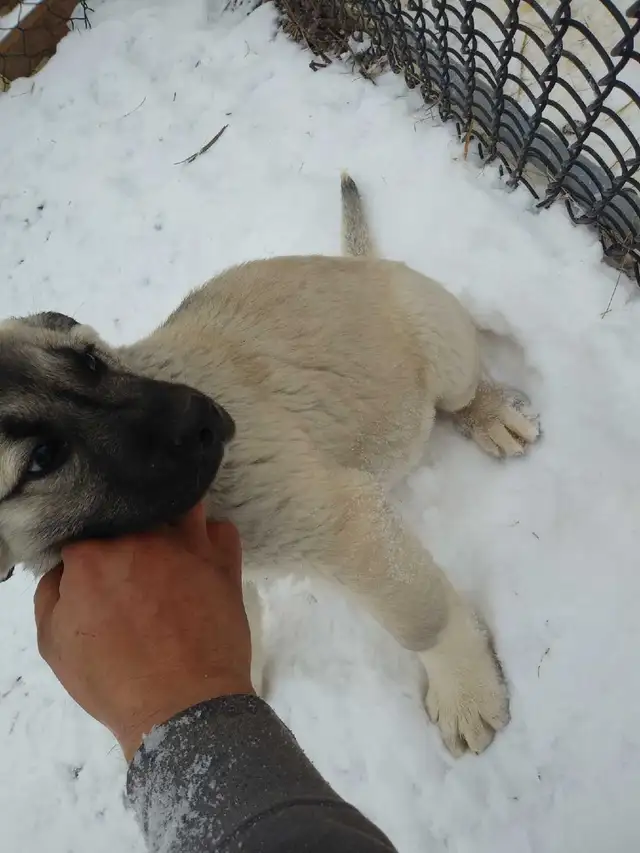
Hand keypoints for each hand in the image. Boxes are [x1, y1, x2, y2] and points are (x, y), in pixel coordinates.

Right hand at [34, 503, 253, 761]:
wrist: (181, 706)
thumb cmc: (114, 681)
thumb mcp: (54, 644)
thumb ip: (52, 592)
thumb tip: (67, 567)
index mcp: (94, 554)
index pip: (84, 532)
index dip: (86, 551)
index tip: (92, 571)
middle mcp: (141, 538)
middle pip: (131, 515)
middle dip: (126, 532)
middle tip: (129, 565)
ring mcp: (187, 545)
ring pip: (179, 507)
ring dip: (170, 520)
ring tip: (168, 545)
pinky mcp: (224, 561)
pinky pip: (222, 529)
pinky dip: (212, 538)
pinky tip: (202, 556)